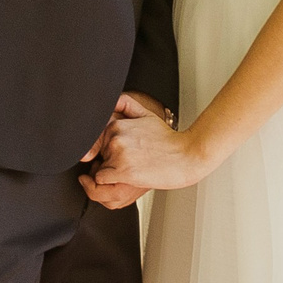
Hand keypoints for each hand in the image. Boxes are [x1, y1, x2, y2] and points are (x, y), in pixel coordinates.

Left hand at [79, 93, 169, 208]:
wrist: (187, 156)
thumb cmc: (168, 140)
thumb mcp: (146, 114)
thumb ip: (125, 104)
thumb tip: (111, 100)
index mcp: (116, 124)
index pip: (96, 141)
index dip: (108, 150)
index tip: (125, 152)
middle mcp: (114, 137)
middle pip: (97, 156)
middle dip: (108, 161)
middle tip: (132, 161)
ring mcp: (118, 154)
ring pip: (98, 169)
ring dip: (110, 173)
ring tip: (132, 169)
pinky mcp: (123, 171)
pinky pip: (102, 181)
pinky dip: (110, 182)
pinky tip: (128, 178)